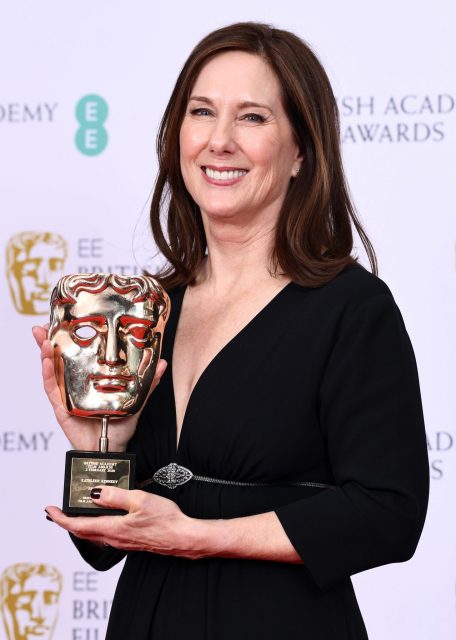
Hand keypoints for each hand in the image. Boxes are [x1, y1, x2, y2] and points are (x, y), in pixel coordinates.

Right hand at [32, 324, 166, 451]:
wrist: (110, 450)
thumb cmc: (119, 426)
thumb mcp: (135, 400)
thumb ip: (147, 383)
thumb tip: (162, 364)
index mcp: (90, 379)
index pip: (79, 355)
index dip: (70, 338)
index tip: (65, 321)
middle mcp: (76, 384)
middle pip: (60, 359)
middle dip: (50, 341)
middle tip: (42, 324)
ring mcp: (66, 396)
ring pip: (52, 371)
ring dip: (45, 354)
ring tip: (42, 338)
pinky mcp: (61, 408)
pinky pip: (52, 389)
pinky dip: (48, 375)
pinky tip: (47, 362)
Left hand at [45, 487, 203, 558]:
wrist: (183, 537)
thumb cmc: (166, 520)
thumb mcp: (140, 500)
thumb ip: (116, 496)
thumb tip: (95, 493)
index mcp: (113, 529)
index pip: (78, 526)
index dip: (61, 519)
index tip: (50, 510)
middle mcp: (114, 539)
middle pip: (83, 531)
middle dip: (68, 521)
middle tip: (58, 510)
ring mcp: (122, 541)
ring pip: (95, 533)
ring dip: (83, 523)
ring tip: (79, 509)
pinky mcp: (131, 541)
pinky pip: (107, 533)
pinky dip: (98, 524)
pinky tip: (105, 515)